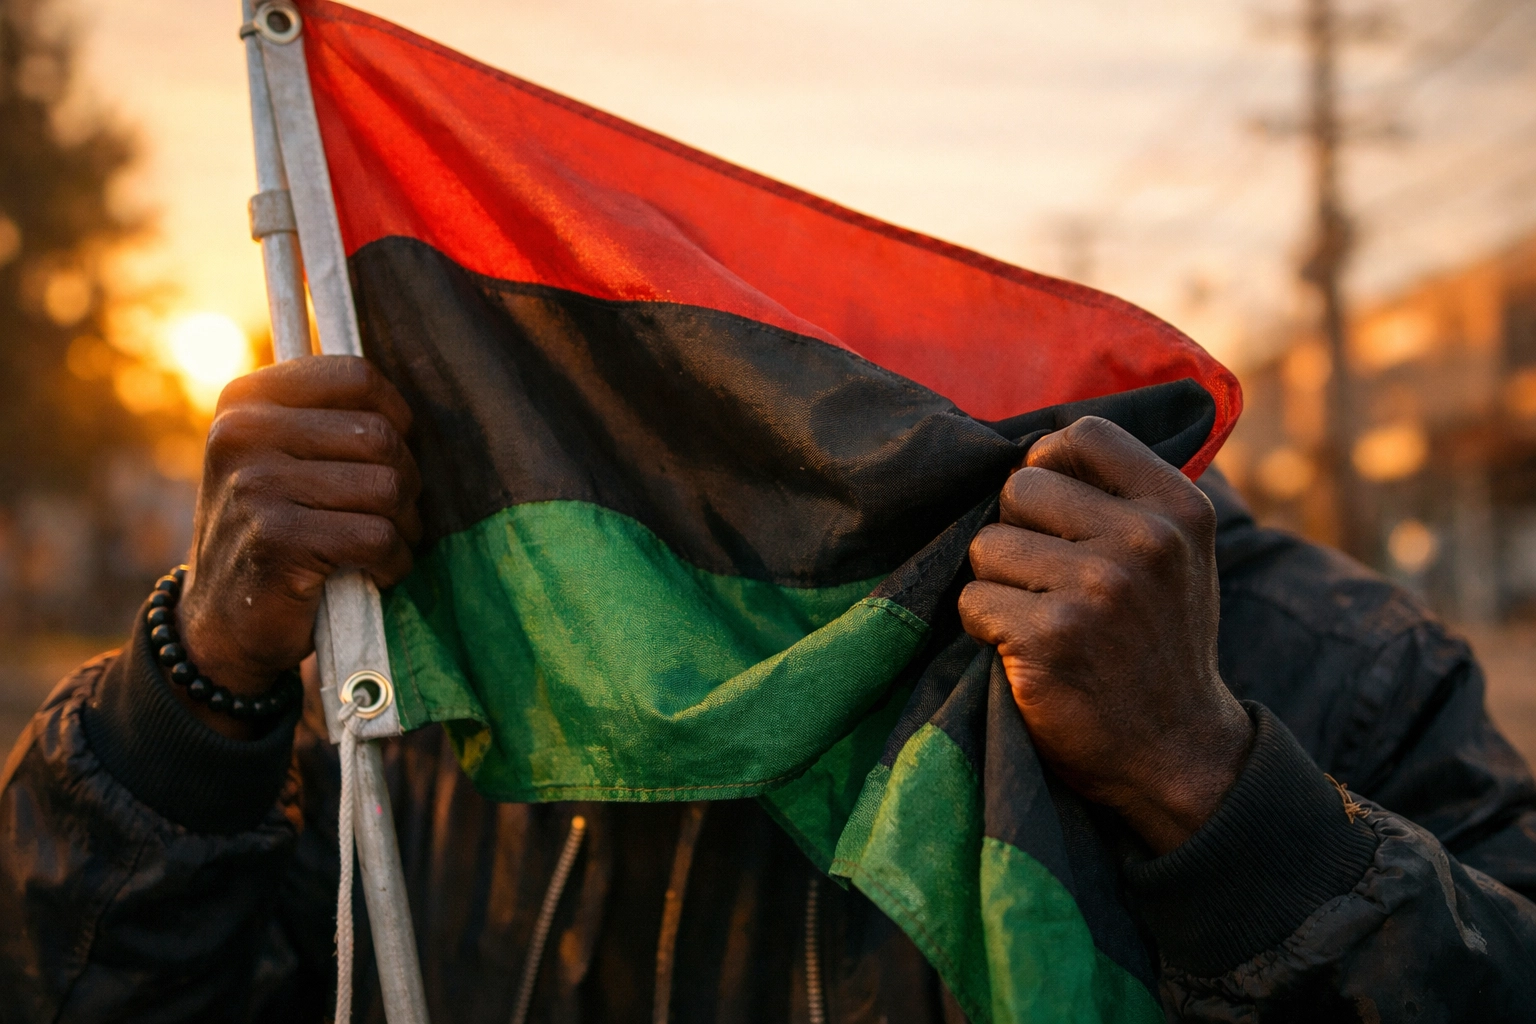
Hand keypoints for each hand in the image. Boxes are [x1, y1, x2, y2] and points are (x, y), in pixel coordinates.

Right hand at [175, 356, 420, 736]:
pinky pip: (378, 537)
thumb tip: (408, 406)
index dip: (395, 415)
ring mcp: (255, 485)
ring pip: (386, 486)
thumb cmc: (276, 530)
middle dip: (404, 482)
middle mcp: (242, 434)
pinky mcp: (277, 539)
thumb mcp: (283, 458)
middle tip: (390, 514)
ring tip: (382, 544)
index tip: (393, 451)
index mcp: (247, 400)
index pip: (355, 376)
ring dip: (403, 525)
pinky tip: (374, 572)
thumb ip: (330, 420)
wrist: (223, 622)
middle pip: (380, 436)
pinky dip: (393, 561)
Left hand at [958, 416, 1252, 853]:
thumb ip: (1125, 494)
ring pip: (987, 544)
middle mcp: (1145, 541)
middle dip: (1016, 530)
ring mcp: (1099, 590)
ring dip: (997, 583)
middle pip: (1021, 486)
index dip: (1049, 463)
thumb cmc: (1159, 641)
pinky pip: (972, 602)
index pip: (1082, 434)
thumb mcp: (1177, 554)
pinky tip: (1027, 652)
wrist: (1177, 753)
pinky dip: (984, 628)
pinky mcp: (1051, 638)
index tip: (1051, 507)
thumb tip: (1039, 441)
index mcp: (1179, 507)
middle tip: (1046, 578)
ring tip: (1041, 617)